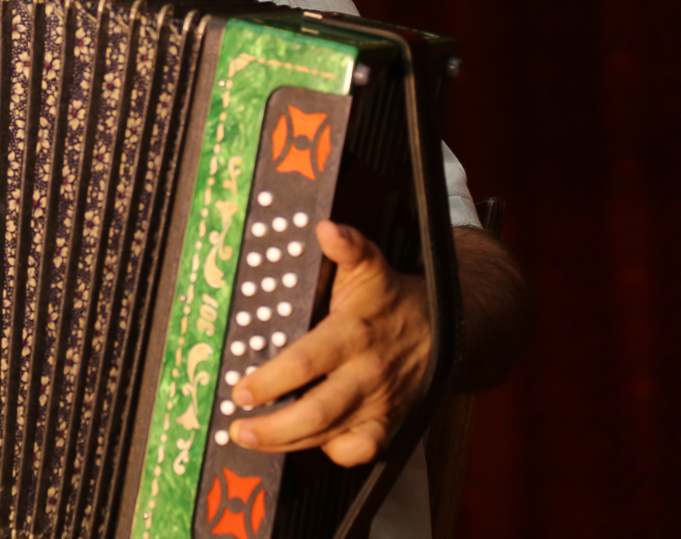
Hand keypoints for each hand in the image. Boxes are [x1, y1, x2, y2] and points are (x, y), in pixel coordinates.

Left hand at [228, 220, 430, 465]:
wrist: (442, 330)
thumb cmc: (389, 300)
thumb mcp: (369, 267)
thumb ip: (348, 248)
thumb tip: (326, 227)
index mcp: (353, 334)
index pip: (305, 363)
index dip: (271, 381)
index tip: (240, 390)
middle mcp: (365, 374)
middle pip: (316, 411)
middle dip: (273, 426)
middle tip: (238, 426)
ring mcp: (377, 402)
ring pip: (330, 434)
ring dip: (287, 442)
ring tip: (251, 439)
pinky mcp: (387, 422)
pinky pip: (362, 450)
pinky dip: (336, 453)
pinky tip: (309, 444)